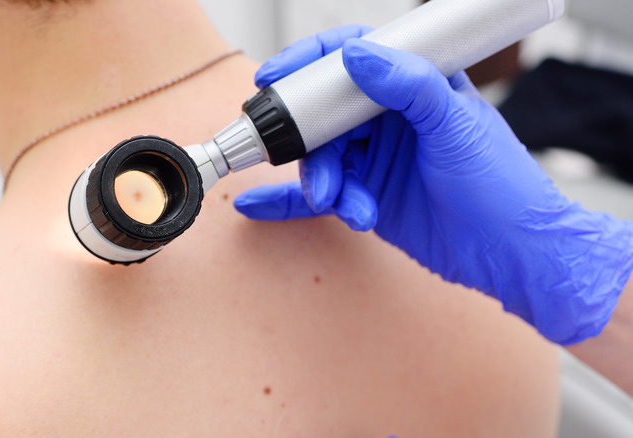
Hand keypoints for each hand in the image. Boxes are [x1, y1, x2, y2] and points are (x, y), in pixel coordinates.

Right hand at [234, 25, 632, 344]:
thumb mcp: (456, 126)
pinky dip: (289, 202)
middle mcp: (389, 119)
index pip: (353, 59)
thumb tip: (357, 55)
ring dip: (323, 182)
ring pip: (322, 158)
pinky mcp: (366, 195)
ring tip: (344, 204)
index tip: (276, 76)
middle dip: (311, 142)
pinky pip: (323, 193)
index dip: (311, 61)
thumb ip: (410, 85)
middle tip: (313, 168)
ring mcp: (376, 159)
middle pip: (325, 115)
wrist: (510, 254)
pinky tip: (257, 206)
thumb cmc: (501, 185)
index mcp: (414, 86)